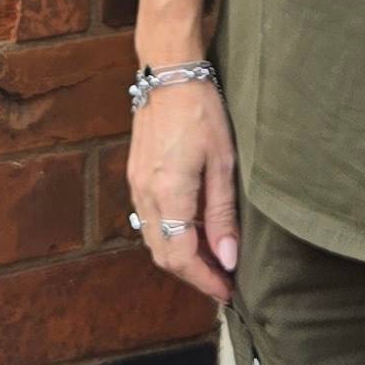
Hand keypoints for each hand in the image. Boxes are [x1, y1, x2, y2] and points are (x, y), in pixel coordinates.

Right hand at [127, 79, 237, 305]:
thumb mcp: (222, 163)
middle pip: (163, 255)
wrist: (169, 73)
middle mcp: (145, 194)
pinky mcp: (136, 176)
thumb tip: (228, 257)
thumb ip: (222, 214)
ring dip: (181, 255)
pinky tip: (194, 230)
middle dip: (193, 273)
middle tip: (223, 280)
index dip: (204, 280)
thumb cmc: (202, 111)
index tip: (227, 291)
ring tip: (213, 258)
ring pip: (154, 239)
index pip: (181, 257)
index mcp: (168, 193)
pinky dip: (171, 235)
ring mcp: (136, 185)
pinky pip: (150, 220)